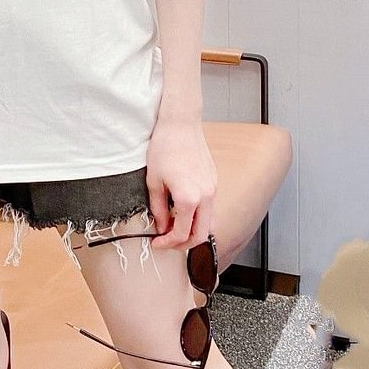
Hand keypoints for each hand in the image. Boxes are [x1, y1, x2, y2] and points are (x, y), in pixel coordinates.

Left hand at [145, 117, 216, 250]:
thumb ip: (158, 209)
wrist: (180, 123)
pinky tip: (182, 209)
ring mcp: (212, 189)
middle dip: (183, 244)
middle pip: (201, 235)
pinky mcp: (214, 181)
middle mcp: (206, 197)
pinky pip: (209, 207)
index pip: (181, 233)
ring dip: (193, 230)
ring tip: (174, 226)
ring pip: (208, 222)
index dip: (167, 243)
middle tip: (167, 242)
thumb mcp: (154, 181)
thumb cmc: (164, 147)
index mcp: (189, 198)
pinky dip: (198, 216)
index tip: (157, 243)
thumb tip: (162, 226)